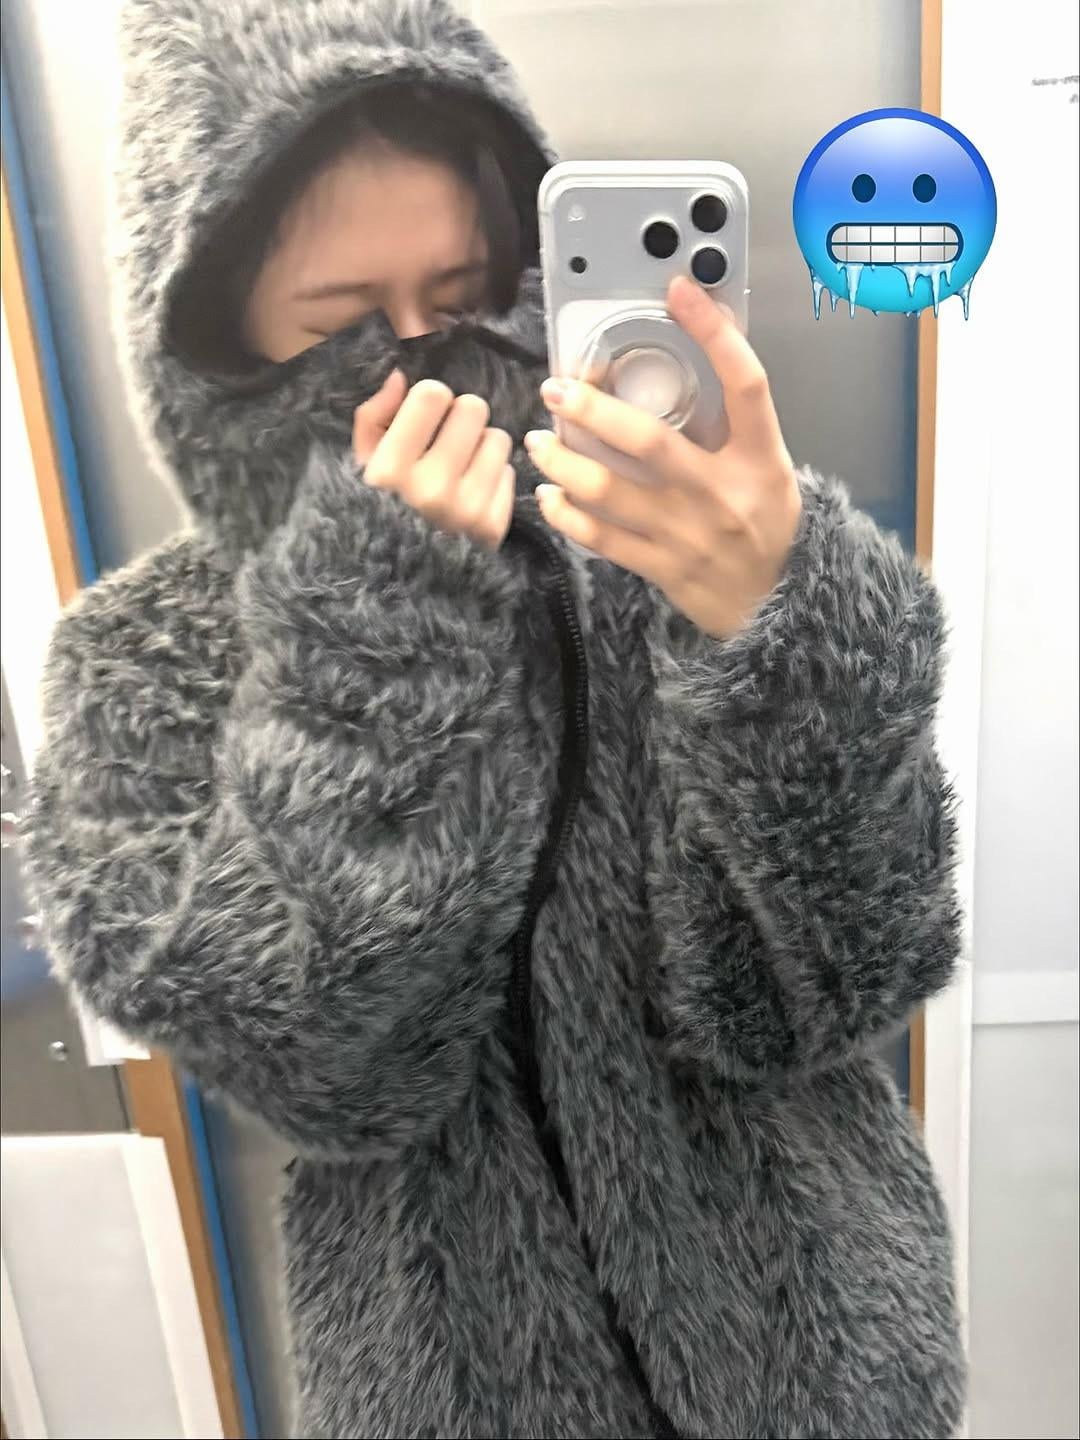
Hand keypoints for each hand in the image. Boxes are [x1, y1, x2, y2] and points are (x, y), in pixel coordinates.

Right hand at [354, 370, 515, 549]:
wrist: (405, 577)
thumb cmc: (381, 508)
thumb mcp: (362, 464)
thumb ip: (373, 417)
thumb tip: (400, 377)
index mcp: (389, 471)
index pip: (433, 394)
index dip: (430, 401)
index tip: (425, 418)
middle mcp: (430, 490)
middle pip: (473, 408)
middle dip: (461, 420)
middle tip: (447, 443)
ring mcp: (466, 510)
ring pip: (498, 438)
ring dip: (481, 447)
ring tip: (461, 469)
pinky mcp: (493, 526)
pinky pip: (509, 472)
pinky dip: (493, 478)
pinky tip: (472, 494)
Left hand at [524, 276, 801, 636]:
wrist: (778, 607)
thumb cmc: (767, 527)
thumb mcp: (769, 470)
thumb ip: (732, 426)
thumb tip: (686, 363)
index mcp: (761, 459)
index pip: (746, 385)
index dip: (715, 334)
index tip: (679, 291)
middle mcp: (722, 494)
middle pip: (651, 441)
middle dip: (595, 411)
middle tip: (556, 390)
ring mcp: (688, 535)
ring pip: (610, 493)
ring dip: (564, 463)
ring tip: (538, 442)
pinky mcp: (662, 568)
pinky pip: (602, 538)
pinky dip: (568, 515)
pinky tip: (549, 495)